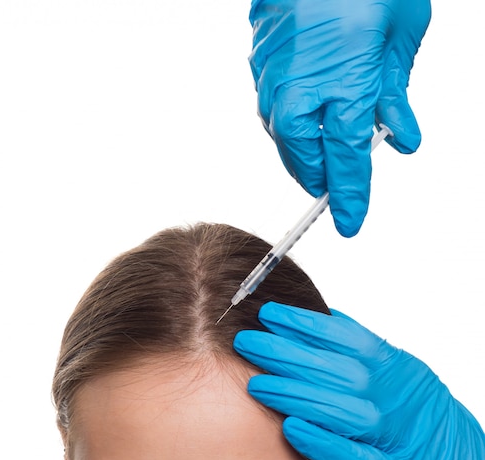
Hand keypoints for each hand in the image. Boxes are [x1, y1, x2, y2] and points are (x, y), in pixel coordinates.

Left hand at [234, 303, 484, 459]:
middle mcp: (390, 397)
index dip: (304, 323)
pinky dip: (323, 441)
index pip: (344, 337)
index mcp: (391, 365)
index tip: (269, 314)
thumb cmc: (408, 402)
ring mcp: (388, 434)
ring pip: (340, 410)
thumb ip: (358, 343)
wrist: (449, 450)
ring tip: (257, 383)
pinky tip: (290, 426)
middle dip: (285, 353)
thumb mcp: (392, 364)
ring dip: (295, 393)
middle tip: (246, 342)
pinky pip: (353, 456)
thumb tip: (320, 313)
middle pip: (334, 370)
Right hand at [249, 0, 430, 236]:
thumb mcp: (400, 34)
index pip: (347, 161)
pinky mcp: (258, 63)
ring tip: (320, 151)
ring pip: (281, 135)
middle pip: (306, 157)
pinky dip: (288, 119)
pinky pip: (270, 105)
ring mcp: (273, 77)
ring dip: (302, 150)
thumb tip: (403, 138)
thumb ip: (395, 94)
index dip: (350, 196)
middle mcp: (300, 89)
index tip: (349, 223)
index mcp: (344, 84)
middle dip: (320, 178)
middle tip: (333, 187)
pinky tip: (302, 112)